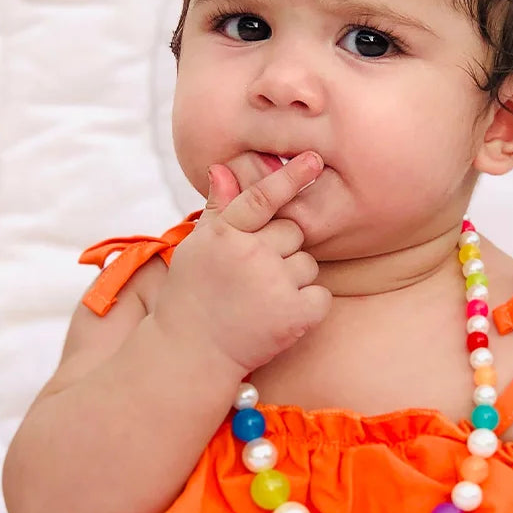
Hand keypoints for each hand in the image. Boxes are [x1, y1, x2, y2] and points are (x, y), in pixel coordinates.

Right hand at [161, 149, 331, 372]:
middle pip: (293, 232)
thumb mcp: (197, 248)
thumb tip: (222, 168)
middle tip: (255, 276)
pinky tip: (282, 315)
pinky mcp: (293, 315)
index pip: (262, 198)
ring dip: (294, 279)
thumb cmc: (193, 296)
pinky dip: (308, 306)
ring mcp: (272, 285)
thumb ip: (217, 209)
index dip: (290, 177)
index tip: (315, 159)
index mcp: (223, 234)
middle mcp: (249, 255)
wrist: (191, 353)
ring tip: (263, 299)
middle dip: (282, 250)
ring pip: (308, 264)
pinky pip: (321, 296)